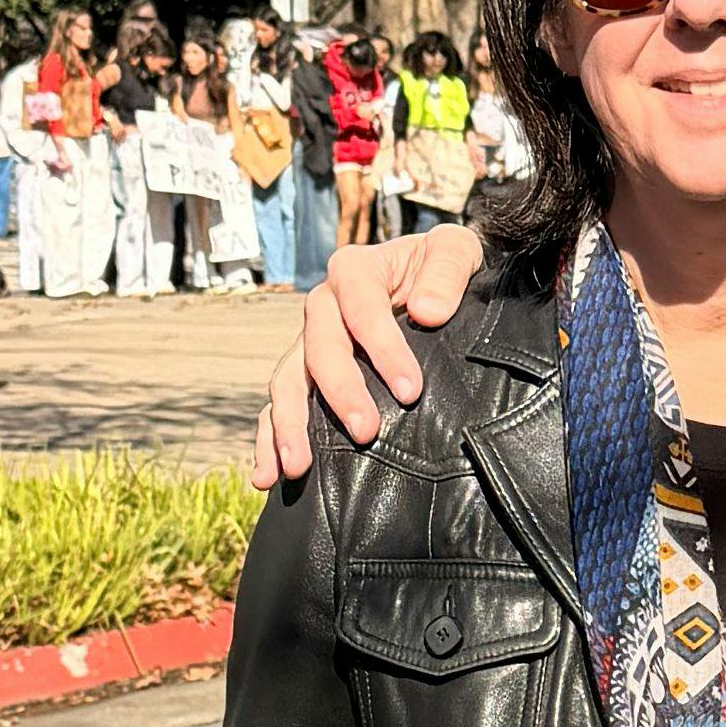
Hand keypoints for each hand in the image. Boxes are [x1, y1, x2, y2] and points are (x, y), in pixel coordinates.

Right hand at [251, 231, 481, 484]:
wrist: (436, 283)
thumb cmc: (446, 268)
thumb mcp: (458, 250)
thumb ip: (447, 272)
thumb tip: (426, 311)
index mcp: (355, 271)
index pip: (360, 307)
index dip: (383, 348)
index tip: (411, 391)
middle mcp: (323, 305)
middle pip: (319, 348)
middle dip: (340, 392)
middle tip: (365, 431)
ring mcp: (310, 342)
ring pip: (288, 381)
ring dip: (289, 424)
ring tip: (297, 467)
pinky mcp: (308, 374)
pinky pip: (280, 405)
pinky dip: (269, 439)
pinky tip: (267, 476)